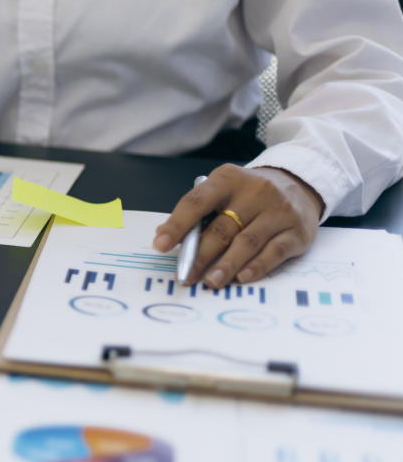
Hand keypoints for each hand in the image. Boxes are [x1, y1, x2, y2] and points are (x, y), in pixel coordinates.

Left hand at [152, 164, 324, 286]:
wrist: (299, 184)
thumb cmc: (248, 195)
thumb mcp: (223, 192)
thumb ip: (196, 212)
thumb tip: (163, 234)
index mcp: (228, 179)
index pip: (197, 202)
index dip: (177, 225)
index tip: (160, 245)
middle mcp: (255, 192)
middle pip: (221, 228)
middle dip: (199, 255)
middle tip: (184, 275)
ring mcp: (279, 211)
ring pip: (247, 242)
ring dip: (226, 265)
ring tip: (210, 282)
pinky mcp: (297, 231)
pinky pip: (275, 251)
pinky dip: (257, 266)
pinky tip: (241, 278)